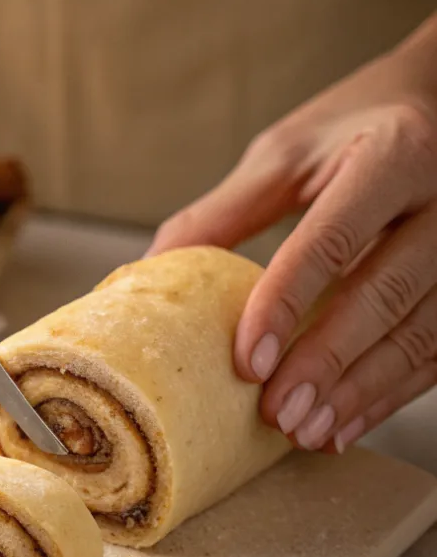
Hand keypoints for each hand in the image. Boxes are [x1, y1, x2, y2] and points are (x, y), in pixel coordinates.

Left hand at [147, 15, 436, 452]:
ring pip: (422, 331)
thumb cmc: (357, 125)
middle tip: (278, 412)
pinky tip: (346, 425)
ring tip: (307, 431)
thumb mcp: (289, 152)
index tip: (248, 362)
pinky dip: (391, 394)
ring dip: (361, 391)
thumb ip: (225, 212)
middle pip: (386, 293)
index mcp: (389, 155)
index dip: (287, 304)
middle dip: (327, 361)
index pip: (332, 239)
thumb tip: (148, 270)